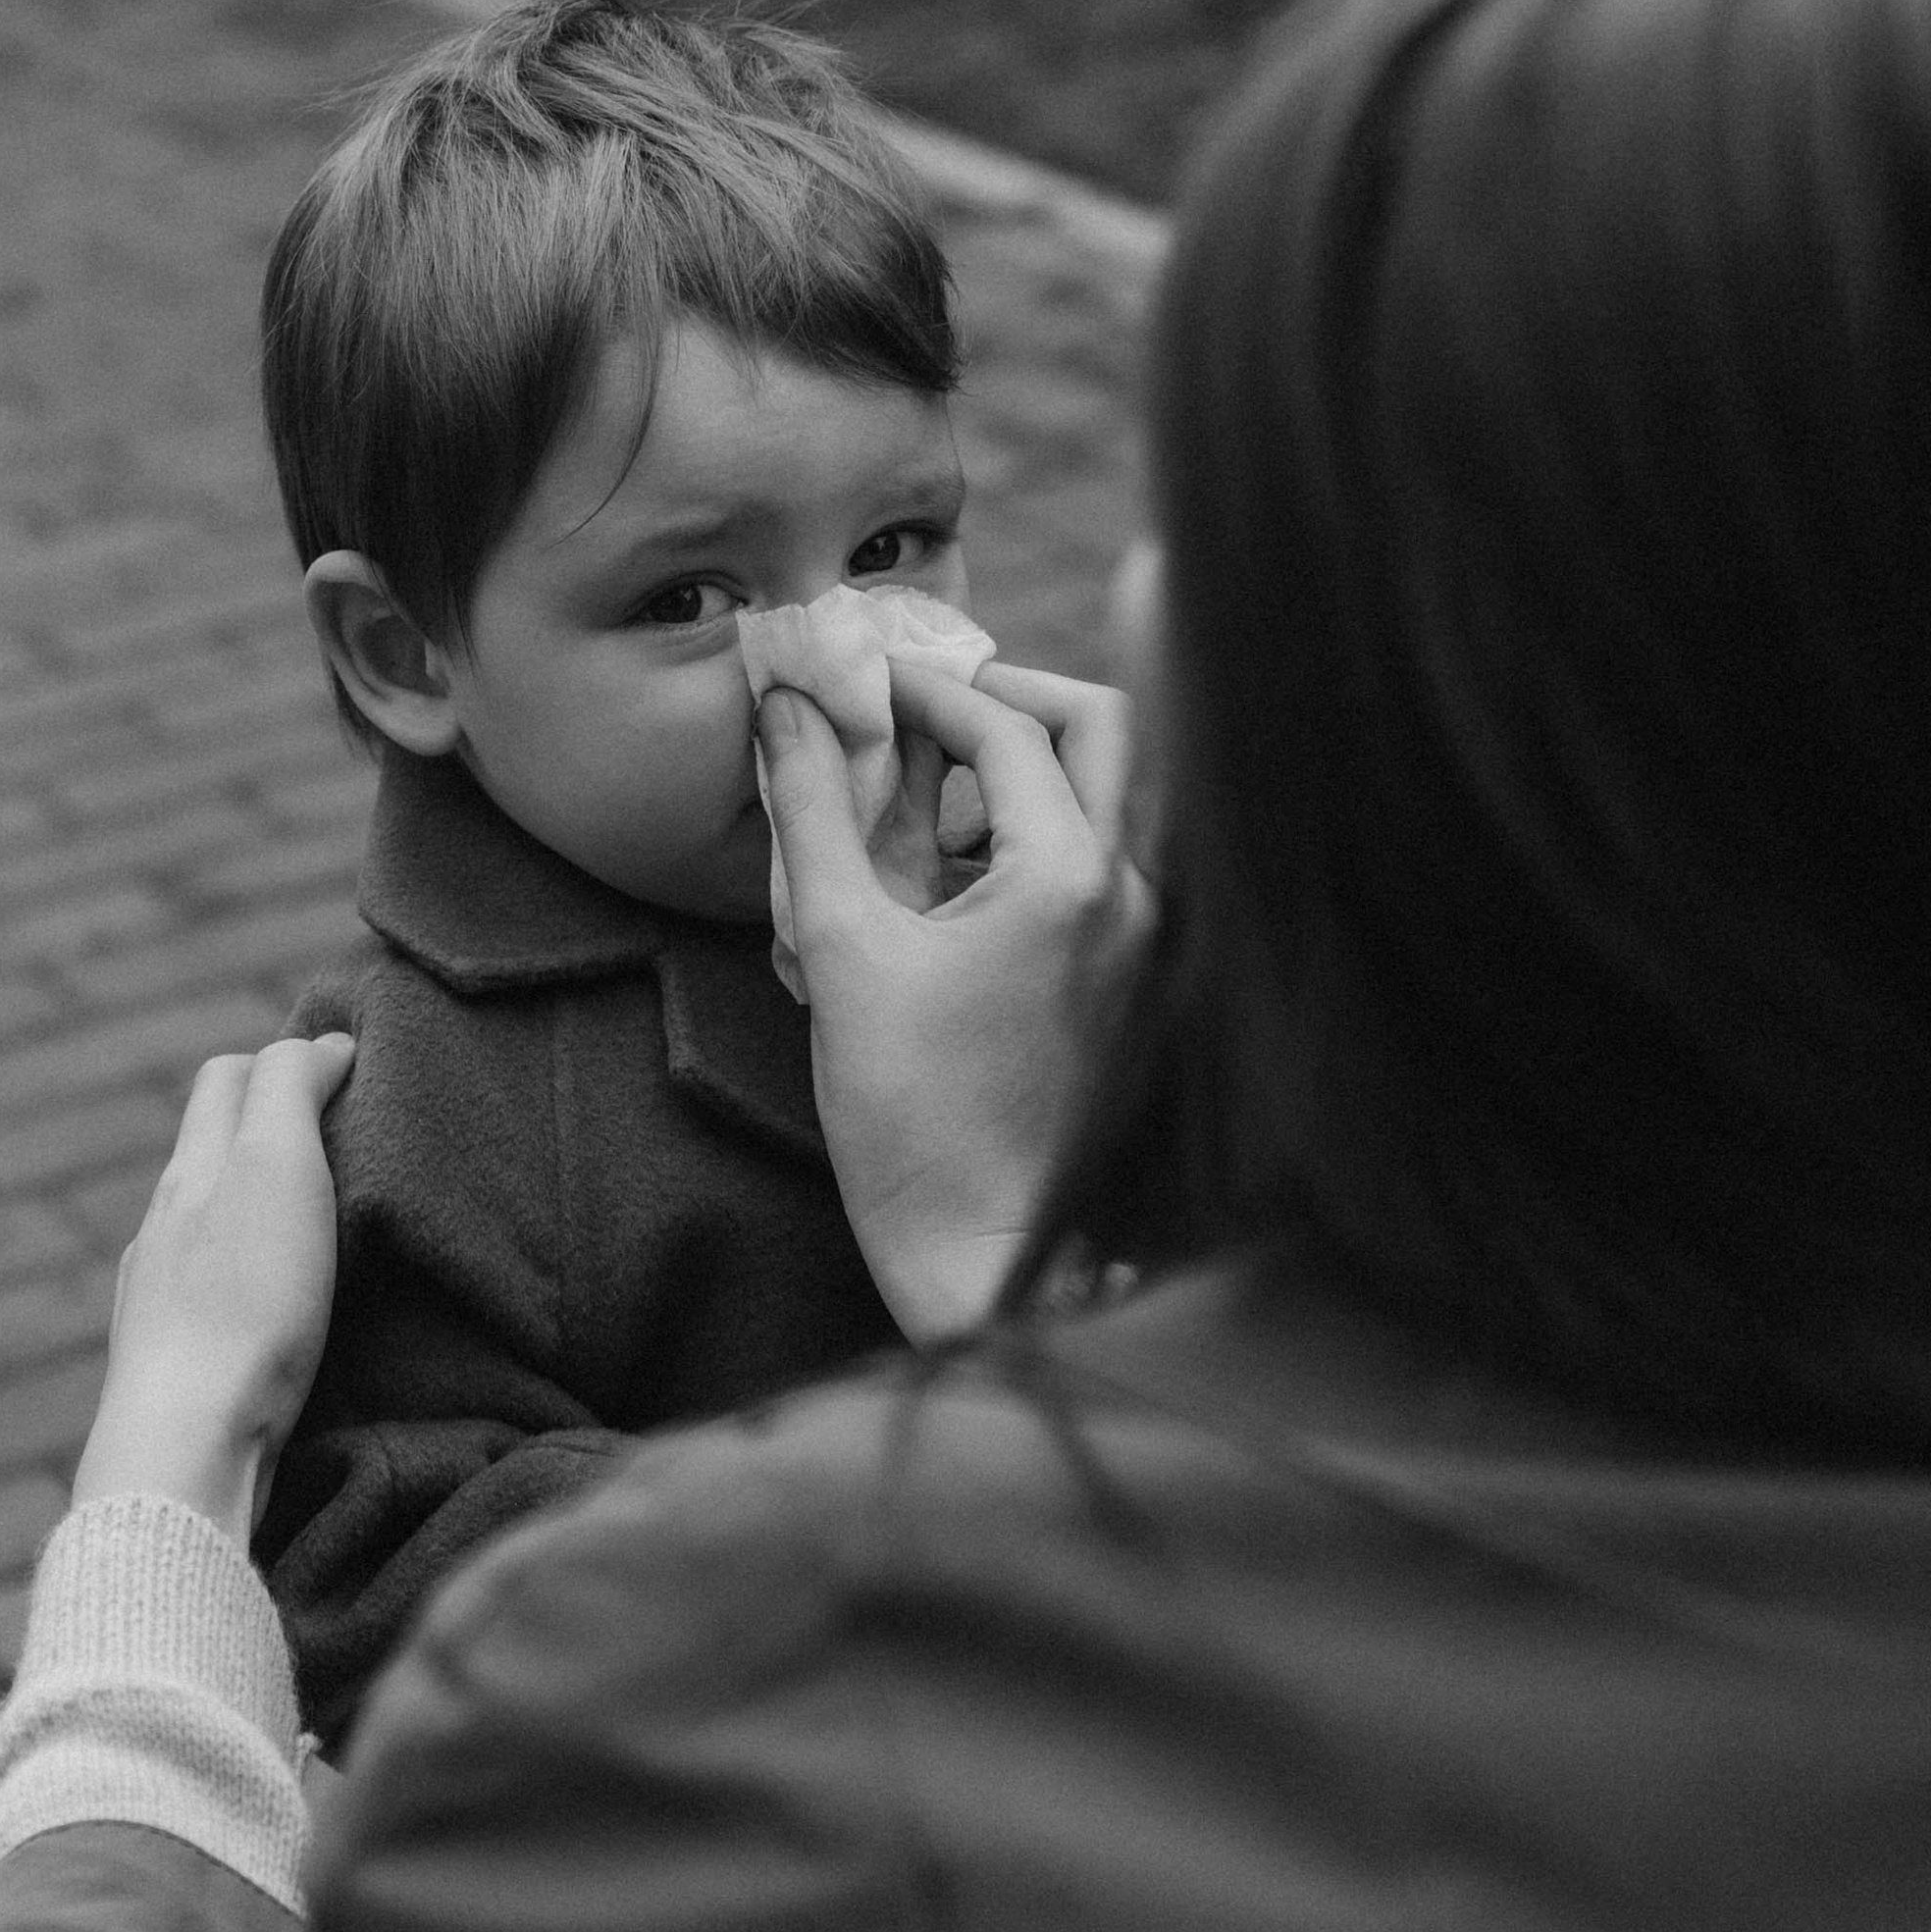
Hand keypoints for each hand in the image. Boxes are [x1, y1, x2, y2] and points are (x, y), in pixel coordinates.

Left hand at [74, 1034, 355, 1548]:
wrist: (186, 1447)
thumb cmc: (244, 1301)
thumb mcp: (278, 1166)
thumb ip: (290, 1090)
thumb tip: (319, 1045)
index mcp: (191, 1170)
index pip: (231, 1076)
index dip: (289, 1058)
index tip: (354, 1071)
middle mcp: (162, 1226)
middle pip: (212, 1147)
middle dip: (266, 1127)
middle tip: (340, 1135)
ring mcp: (156, 1299)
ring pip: (206, 1225)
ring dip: (255, 1210)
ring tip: (316, 1226)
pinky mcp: (172, 1367)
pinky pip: (206, 1294)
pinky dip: (243, 1277)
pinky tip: (271, 1311)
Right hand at [758, 663, 1128, 1345]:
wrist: (983, 1247)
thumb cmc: (910, 1116)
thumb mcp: (840, 946)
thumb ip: (813, 813)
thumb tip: (785, 712)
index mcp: (1066, 876)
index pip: (1005, 725)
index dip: (925, 689)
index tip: (861, 683)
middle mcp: (1130, 893)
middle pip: (1100, 727)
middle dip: (1009, 698)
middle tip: (923, 708)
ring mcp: (1145, 938)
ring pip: (1112, 794)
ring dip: (1029, 766)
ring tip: (933, 791)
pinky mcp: (1134, 979)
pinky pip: (1105, 863)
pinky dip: (1041, 834)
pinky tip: (960, 874)